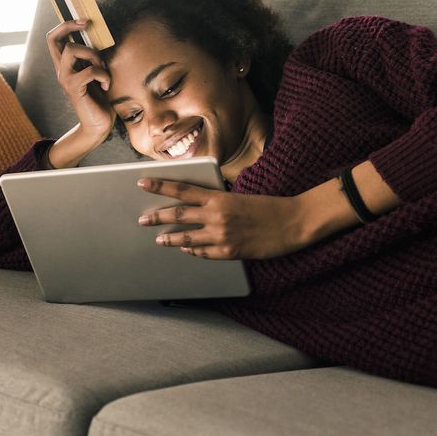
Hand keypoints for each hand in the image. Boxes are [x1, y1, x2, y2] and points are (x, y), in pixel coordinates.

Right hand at [46, 19, 114, 144]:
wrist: (99, 125)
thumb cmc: (100, 99)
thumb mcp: (96, 72)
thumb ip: (92, 58)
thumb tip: (99, 37)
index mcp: (65, 65)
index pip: (53, 38)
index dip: (65, 25)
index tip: (84, 21)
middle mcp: (61, 71)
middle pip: (58, 40)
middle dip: (83, 42)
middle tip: (100, 60)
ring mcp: (65, 79)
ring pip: (72, 50)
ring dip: (94, 57)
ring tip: (103, 72)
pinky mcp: (74, 89)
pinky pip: (89, 71)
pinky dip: (103, 75)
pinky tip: (106, 86)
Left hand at [136, 178, 307, 259]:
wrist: (293, 223)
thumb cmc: (268, 207)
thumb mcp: (239, 196)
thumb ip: (217, 200)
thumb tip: (197, 205)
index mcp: (219, 197)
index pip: (182, 189)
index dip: (160, 186)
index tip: (143, 182)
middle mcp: (217, 216)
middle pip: (178, 215)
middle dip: (157, 216)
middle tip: (142, 219)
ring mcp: (222, 236)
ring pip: (186, 238)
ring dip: (170, 239)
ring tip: (159, 238)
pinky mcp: (229, 253)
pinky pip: (203, 253)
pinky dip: (193, 251)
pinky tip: (186, 250)